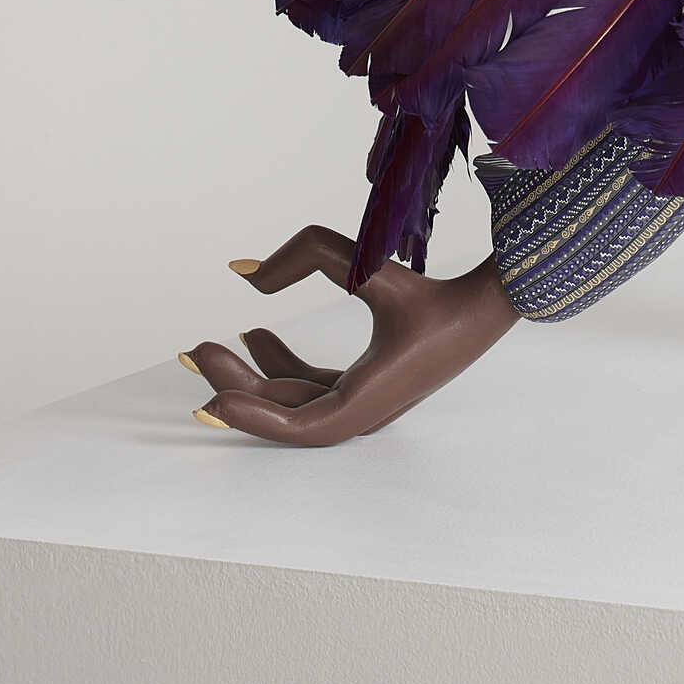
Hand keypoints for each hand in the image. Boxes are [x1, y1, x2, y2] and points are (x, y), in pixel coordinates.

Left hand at [181, 225, 516, 445]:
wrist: (485, 302)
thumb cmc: (432, 290)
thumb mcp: (369, 266)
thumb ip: (307, 256)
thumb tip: (244, 275)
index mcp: (368, 400)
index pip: (298, 427)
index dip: (251, 417)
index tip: (211, 398)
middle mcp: (364, 411)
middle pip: (286, 412)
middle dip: (238, 384)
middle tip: (197, 353)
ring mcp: (366, 401)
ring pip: (297, 399)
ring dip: (257, 374)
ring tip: (224, 340)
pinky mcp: (369, 384)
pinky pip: (313, 386)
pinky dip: (282, 366)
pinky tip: (257, 334)